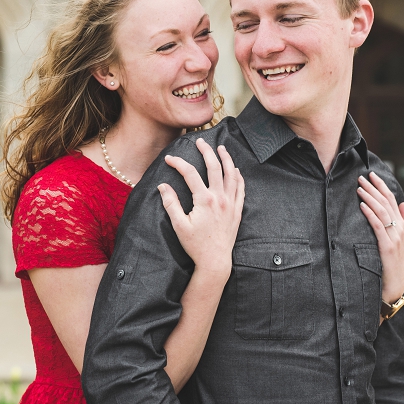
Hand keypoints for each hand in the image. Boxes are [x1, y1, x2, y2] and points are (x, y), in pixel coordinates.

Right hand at [158, 138, 245, 276]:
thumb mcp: (179, 225)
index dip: (179, 163)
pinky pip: (241, 189)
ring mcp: (231, 204)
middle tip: (200, 141)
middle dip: (206, 152)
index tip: (169, 159)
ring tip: (221, 148)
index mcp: (204, 200)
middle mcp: (220, 199)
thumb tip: (163, 186)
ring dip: (226, 159)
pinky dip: (238, 177)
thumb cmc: (195, 245)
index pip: (191, 174)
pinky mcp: (237, 211)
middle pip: (214, 168)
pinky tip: (236, 170)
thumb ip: (171, 204)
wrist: (215, 261)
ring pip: (231, 175)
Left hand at [357, 172, 403, 303]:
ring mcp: (394, 238)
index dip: (383, 187)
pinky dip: (370, 214)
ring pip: (382, 212)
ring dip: (370, 197)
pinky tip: (362, 205)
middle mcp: (400, 230)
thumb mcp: (401, 241)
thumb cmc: (394, 264)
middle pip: (386, 203)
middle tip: (362, 177)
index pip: (392, 200)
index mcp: (402, 227)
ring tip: (359, 187)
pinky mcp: (386, 247)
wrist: (395, 285)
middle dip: (374, 188)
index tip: (373, 176)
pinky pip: (377, 226)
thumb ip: (403, 221)